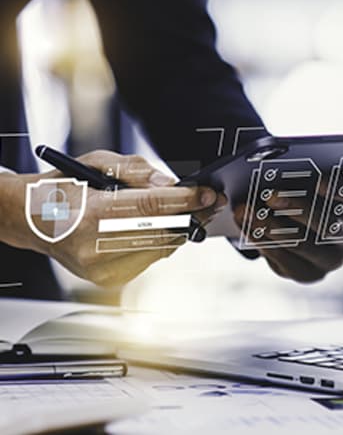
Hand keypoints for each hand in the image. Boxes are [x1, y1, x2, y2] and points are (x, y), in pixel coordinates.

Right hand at [0, 151, 218, 286]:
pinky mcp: (107, 280)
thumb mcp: (98, 163)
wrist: (32, 219)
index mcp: (92, 213)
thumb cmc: (64, 187)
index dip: (186, 201)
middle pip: (161, 233)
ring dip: (179, 231)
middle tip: (210, 204)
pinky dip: (160, 243)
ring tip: (190, 213)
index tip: (208, 195)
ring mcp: (101, 269)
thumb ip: (138, 171)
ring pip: (159, 249)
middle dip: (191, 217)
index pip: (151, 207)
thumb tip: (171, 186)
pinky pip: (148, 260)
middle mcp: (95, 247)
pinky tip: (163, 228)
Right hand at [234, 178, 342, 282]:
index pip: (288, 264)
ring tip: (275, 195)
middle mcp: (335, 256)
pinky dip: (338, 191)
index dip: (263, 241)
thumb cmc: (291, 216)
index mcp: (310, 270)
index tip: (242, 219)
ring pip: (331, 227)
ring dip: (300, 210)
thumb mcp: (273, 227)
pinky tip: (318, 182)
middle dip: (275, 226)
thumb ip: (258, 225)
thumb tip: (241, 211)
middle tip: (254, 209)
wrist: (328, 199)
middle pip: (308, 246)